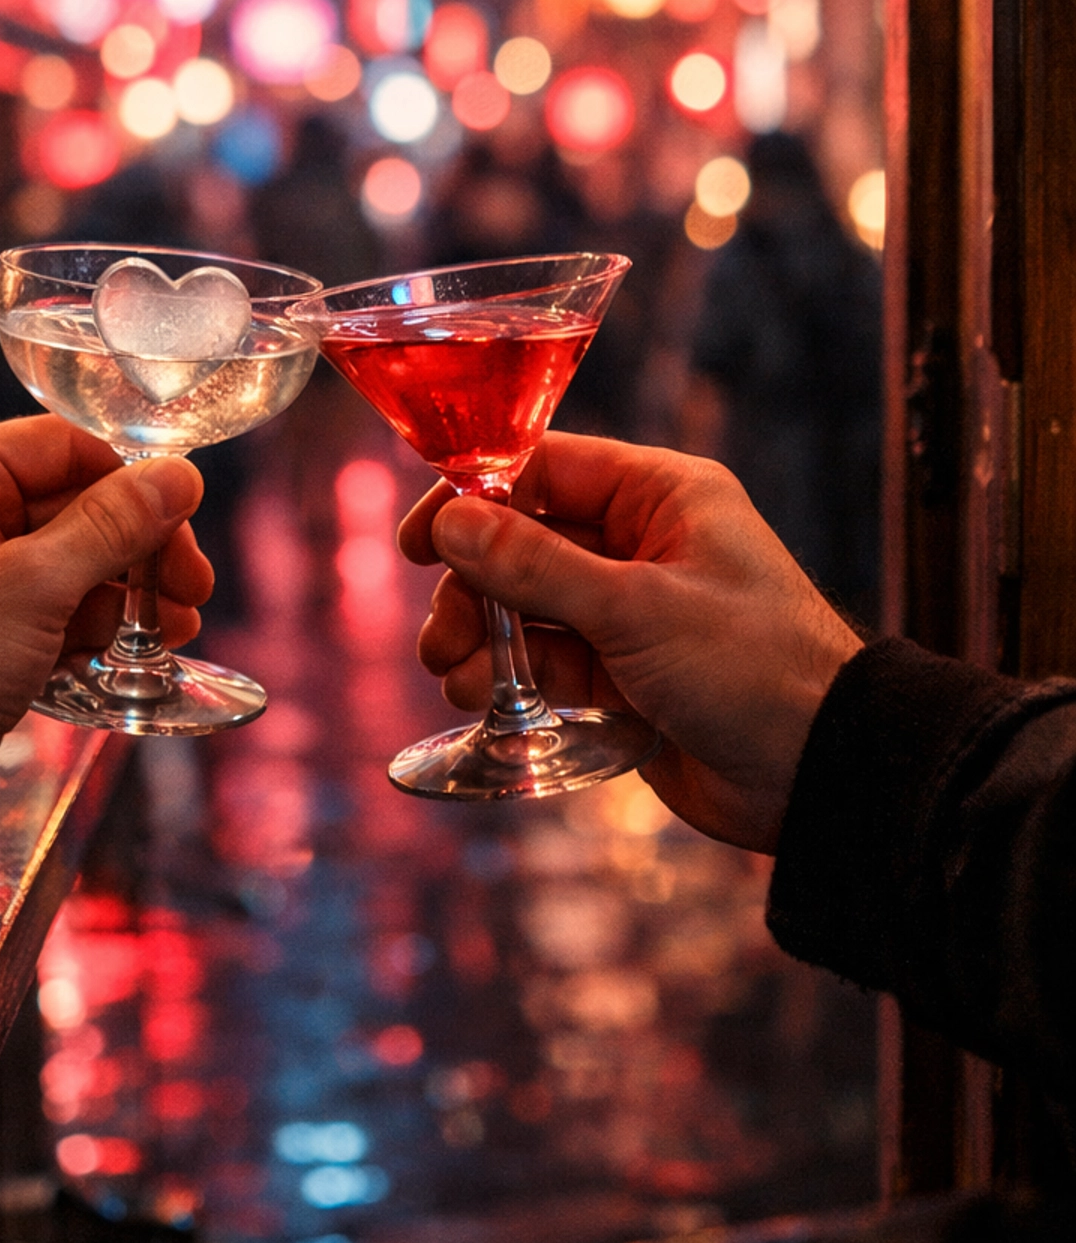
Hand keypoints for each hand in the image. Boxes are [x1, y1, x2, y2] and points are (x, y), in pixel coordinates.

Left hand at [0, 417, 209, 840]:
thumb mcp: (31, 587)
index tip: (184, 513)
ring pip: (67, 563)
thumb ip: (112, 527)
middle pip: (70, 506)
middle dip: (137, 546)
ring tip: (176, 626)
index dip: (129, 478)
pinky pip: (49, 611)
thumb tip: (176, 477)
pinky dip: (91, 626)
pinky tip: (136, 649)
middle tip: (190, 584)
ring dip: (125, 592)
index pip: (59, 447)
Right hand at [399, 434, 862, 851]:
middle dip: (474, 583)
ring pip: (530, 603)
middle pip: (526, 539)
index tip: (421, 540)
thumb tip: (452, 522)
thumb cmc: (754, 668)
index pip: (544, 468)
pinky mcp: (628, 671)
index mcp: (663, 495)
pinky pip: (550, 656)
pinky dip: (511, 672)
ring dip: (483, 633)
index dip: (474, 497)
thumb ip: (535, 565)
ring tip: (454, 675)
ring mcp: (635, 608)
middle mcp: (645, 541)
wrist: (822, 775)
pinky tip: (480, 696)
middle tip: (442, 633)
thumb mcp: (636, 610)